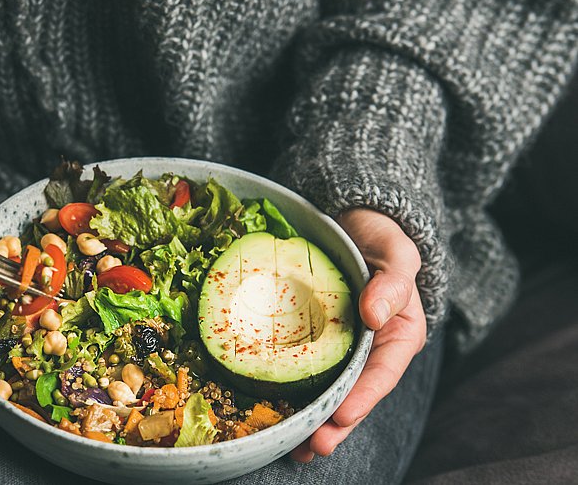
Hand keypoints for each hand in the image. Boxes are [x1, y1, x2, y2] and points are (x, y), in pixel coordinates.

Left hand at [290, 208, 426, 461]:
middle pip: (354, 394)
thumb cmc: (380, 238)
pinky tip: (274, 415)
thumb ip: (393, 282)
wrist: (353, 224)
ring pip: (329, 392)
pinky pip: (303, 371)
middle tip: (312, 446)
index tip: (342, 415)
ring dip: (312, 421)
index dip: (363, 398)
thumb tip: (375, 313)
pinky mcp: (313, 341)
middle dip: (335, 424)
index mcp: (397, 335)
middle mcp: (370, 350)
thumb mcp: (396, 253)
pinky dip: (291, 395)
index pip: (382, 373)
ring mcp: (341, 349)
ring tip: (294, 448)